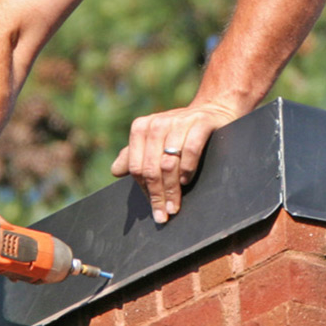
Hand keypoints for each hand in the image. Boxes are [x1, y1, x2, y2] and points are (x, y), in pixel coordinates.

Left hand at [111, 101, 240, 223]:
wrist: (210, 112)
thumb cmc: (179, 132)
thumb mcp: (154, 142)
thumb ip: (133, 156)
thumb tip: (115, 171)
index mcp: (141, 128)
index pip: (136, 167)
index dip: (143, 190)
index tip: (152, 207)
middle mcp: (158, 123)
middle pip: (152, 168)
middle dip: (158, 195)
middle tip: (164, 214)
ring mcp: (179, 121)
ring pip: (169, 162)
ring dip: (172, 188)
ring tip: (174, 204)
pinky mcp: (201, 122)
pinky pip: (190, 150)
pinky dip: (187, 168)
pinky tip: (187, 180)